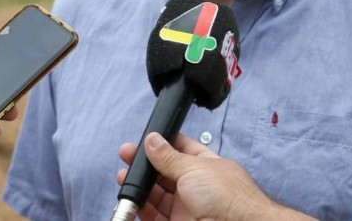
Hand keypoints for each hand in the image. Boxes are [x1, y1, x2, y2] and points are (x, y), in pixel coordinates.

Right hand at [116, 133, 313, 220]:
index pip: (181, 149)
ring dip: (140, 186)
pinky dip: (142, 209)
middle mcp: (197, 187)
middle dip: (145, 164)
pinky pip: (155, 217)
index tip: (143, 138)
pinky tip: (132, 200)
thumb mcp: (194, 168)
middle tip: (126, 155)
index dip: (162, 143)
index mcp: (206, 167)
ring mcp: (188, 209)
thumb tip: (152, 139)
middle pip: (165, 173)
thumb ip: (169, 156)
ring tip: (124, 177)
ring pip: (157, 195)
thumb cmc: (228, 198)